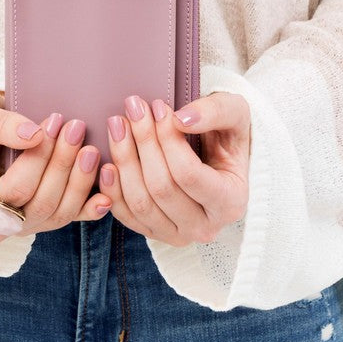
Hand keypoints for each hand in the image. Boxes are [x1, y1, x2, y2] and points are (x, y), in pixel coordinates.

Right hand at [0, 87, 111, 243]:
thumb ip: (0, 126)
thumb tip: (33, 136)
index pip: (13, 191)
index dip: (38, 159)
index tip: (53, 123)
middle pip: (40, 205)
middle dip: (62, 166)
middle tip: (76, 128)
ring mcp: (22, 223)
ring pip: (58, 214)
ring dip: (79, 181)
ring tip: (91, 147)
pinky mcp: (44, 216)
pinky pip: (70, 216)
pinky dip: (90, 207)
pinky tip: (106, 195)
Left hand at [98, 92, 249, 245]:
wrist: (221, 158)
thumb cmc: (229, 135)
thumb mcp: (235, 113)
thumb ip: (215, 112)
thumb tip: (181, 119)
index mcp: (231, 201)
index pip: (188, 174)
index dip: (167, 139)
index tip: (157, 106)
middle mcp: (206, 227)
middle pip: (161, 188)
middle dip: (143, 143)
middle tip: (132, 108)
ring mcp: (178, 234)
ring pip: (140, 203)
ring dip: (124, 160)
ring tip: (118, 125)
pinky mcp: (154, 233)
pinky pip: (126, 216)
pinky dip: (112, 190)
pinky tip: (107, 162)